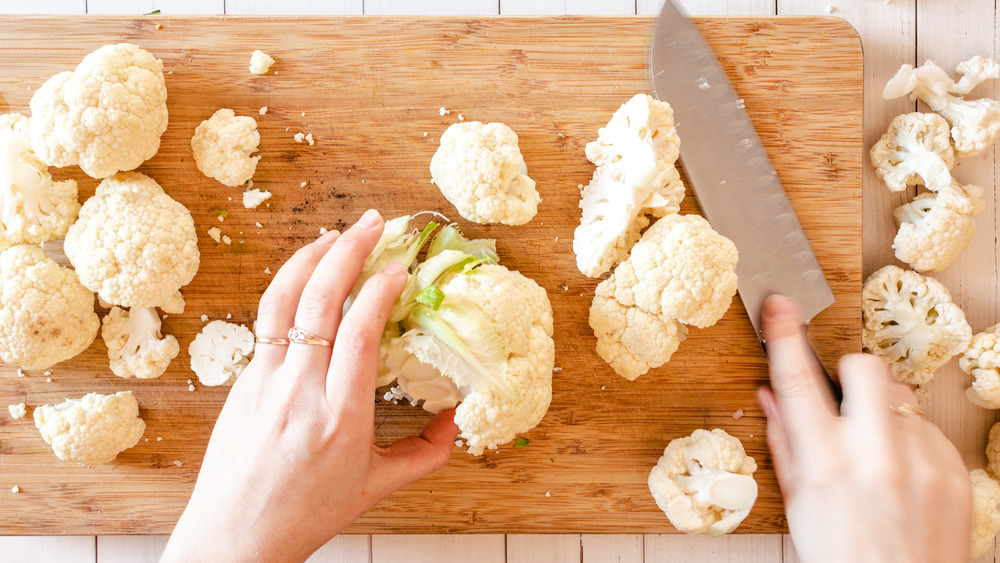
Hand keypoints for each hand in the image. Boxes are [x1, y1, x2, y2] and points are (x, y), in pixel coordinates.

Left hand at [162, 210, 458, 562]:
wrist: (233, 539)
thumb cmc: (304, 515)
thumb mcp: (375, 489)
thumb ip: (425, 455)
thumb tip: (455, 424)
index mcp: (340, 418)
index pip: (360, 332)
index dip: (381, 289)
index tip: (400, 267)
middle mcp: (299, 392)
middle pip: (320, 301)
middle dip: (349, 251)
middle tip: (374, 223)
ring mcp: (264, 382)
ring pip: (283, 300)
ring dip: (310, 257)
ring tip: (336, 233)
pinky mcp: (243, 381)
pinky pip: (266, 319)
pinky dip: (287, 286)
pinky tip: (305, 275)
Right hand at [757, 295, 970, 562]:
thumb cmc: (841, 556)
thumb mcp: (798, 502)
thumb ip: (785, 440)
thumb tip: (769, 394)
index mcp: (825, 461)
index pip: (798, 381)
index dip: (786, 335)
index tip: (781, 306)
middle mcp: (874, 455)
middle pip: (866, 368)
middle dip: (852, 372)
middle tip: (847, 399)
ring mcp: (919, 460)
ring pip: (899, 399)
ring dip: (883, 415)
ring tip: (877, 456)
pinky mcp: (952, 469)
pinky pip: (927, 429)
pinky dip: (910, 442)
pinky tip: (902, 476)